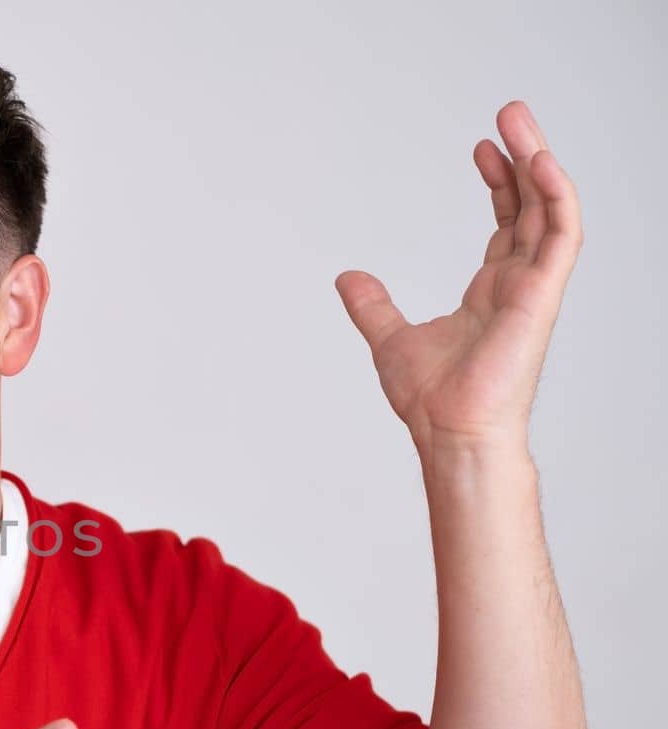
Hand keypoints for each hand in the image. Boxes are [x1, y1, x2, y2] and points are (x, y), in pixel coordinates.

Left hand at [333, 100, 583, 455]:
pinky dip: (557, 197)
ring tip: (520, 121)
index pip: (509, 223)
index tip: (482, 148)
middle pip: (535, 206)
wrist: (448, 432)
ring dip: (541, 163)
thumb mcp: (389, 339)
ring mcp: (535, 289)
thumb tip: (347, 278)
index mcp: (494, 292)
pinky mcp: (542, 296)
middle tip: (510, 113)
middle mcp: (520, 285)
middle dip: (525, 156)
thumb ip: (374, 306)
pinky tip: (540, 162)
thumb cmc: (432, 400)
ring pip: (552, 210)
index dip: (501, 183)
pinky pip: (562, 236)